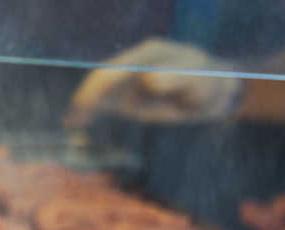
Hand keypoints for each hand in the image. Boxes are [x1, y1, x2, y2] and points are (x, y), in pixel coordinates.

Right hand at [64, 39, 241, 127]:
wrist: (214, 92)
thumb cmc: (209, 84)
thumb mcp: (199, 80)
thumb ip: (176, 78)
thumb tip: (147, 80)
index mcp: (150, 53)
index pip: (121, 67)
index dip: (103, 84)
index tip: (90, 101)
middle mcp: (135, 62)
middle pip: (104, 76)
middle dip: (87, 95)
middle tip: (74, 117)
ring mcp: (128, 79)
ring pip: (99, 89)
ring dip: (83, 104)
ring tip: (70, 121)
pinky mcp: (126, 96)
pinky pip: (103, 101)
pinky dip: (88, 110)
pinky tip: (74, 122)